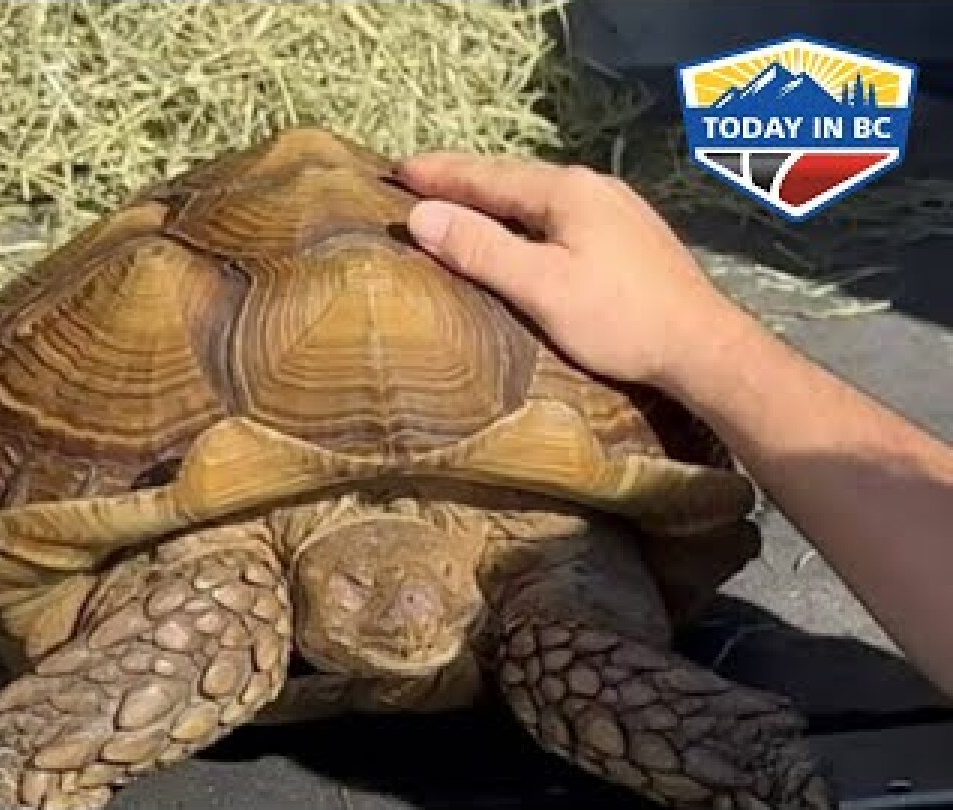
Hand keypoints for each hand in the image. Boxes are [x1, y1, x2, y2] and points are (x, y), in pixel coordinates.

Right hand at [396, 152, 755, 389]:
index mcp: (565, 191)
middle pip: (511, 177)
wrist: (704, 347)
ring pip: (536, 193)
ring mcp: (614, 206)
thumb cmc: (619, 320)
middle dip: (462, 179)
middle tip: (417, 180)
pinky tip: (518, 227)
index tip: (397, 172)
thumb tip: (422, 216)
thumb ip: (480, 249)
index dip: (439, 174)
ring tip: (457, 201)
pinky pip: (558, 210)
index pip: (486, 175)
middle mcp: (590, 186)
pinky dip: (522, 213)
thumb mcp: (540, 287)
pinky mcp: (627, 233)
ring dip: (492, 196)